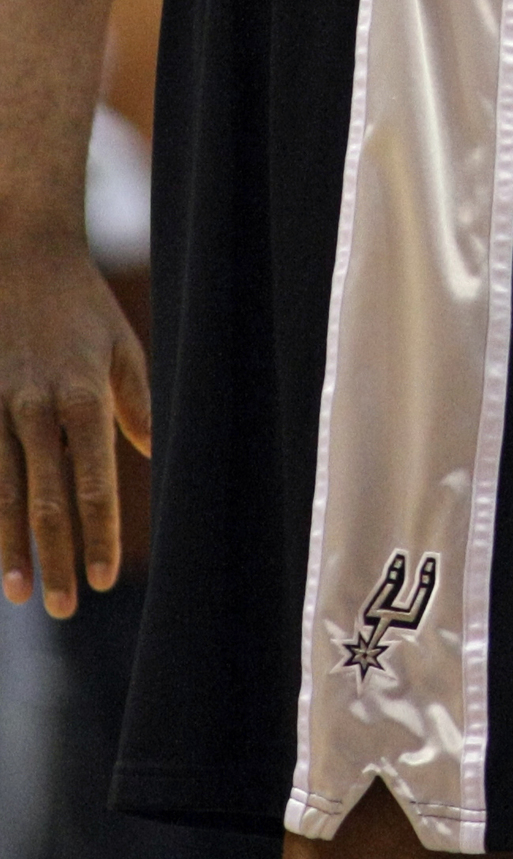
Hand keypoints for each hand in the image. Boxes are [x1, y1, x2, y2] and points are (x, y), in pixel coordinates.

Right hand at [0, 230, 149, 612]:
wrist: (20, 250)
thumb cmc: (80, 304)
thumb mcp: (122, 347)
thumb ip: (138, 405)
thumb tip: (152, 454)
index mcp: (83, 394)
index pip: (94, 481)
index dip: (101, 534)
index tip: (107, 579)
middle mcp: (36, 406)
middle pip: (46, 498)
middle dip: (55, 557)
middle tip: (65, 607)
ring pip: (1, 492)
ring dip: (9, 547)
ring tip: (17, 594)